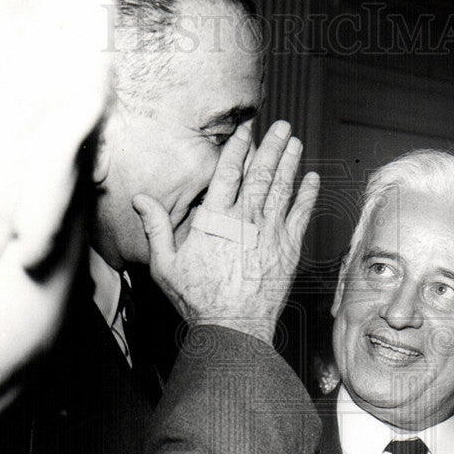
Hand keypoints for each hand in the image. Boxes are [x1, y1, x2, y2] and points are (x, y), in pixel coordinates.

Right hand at [133, 119, 319, 343]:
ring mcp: (271, 233)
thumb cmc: (198, 298)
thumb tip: (140, 199)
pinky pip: (301, 215)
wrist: (234, 327)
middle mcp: (246, 220)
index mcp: (215, 219)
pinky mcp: (288, 249)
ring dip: (290, 163)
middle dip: (272, 146)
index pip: (228, 173)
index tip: (247, 131)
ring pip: (282, 189)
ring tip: (295, 142)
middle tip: (281, 125)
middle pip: (261, 174)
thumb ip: (156, 228)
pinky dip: (307, 195)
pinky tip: (312, 179)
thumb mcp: (166, 265)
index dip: (239, 148)